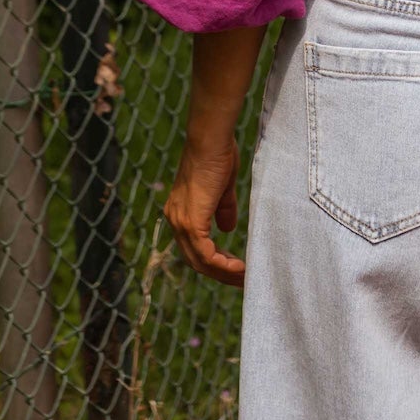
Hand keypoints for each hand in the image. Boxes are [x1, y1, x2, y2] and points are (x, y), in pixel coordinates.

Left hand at [164, 137, 245, 286]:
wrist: (210, 140)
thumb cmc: (218, 155)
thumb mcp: (221, 188)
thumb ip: (222, 209)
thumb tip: (227, 229)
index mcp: (180, 212)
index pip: (194, 246)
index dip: (216, 260)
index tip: (237, 266)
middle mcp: (175, 219)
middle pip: (195, 260)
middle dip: (220, 272)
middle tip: (243, 279)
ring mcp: (181, 222)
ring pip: (199, 261)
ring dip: (223, 272)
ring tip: (244, 276)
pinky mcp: (191, 222)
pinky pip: (205, 254)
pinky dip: (222, 264)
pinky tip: (239, 267)